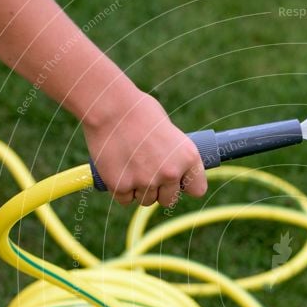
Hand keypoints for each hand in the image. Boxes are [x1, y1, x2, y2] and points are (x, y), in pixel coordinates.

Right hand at [82, 88, 206, 205]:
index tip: (177, 180)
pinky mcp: (121, 186)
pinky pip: (124, 199)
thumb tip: (175, 172)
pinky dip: (120, 189)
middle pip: (168, 200)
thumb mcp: (169, 131)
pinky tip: (118, 171)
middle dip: (159, 190)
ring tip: (130, 165)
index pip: (197, 190)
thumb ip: (174, 154)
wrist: (109, 106)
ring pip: (145, 200)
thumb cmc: (138, 111)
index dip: (186, 185)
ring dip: (139, 189)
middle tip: (147, 172)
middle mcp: (170, 173)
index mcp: (188, 157)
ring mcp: (145, 182)